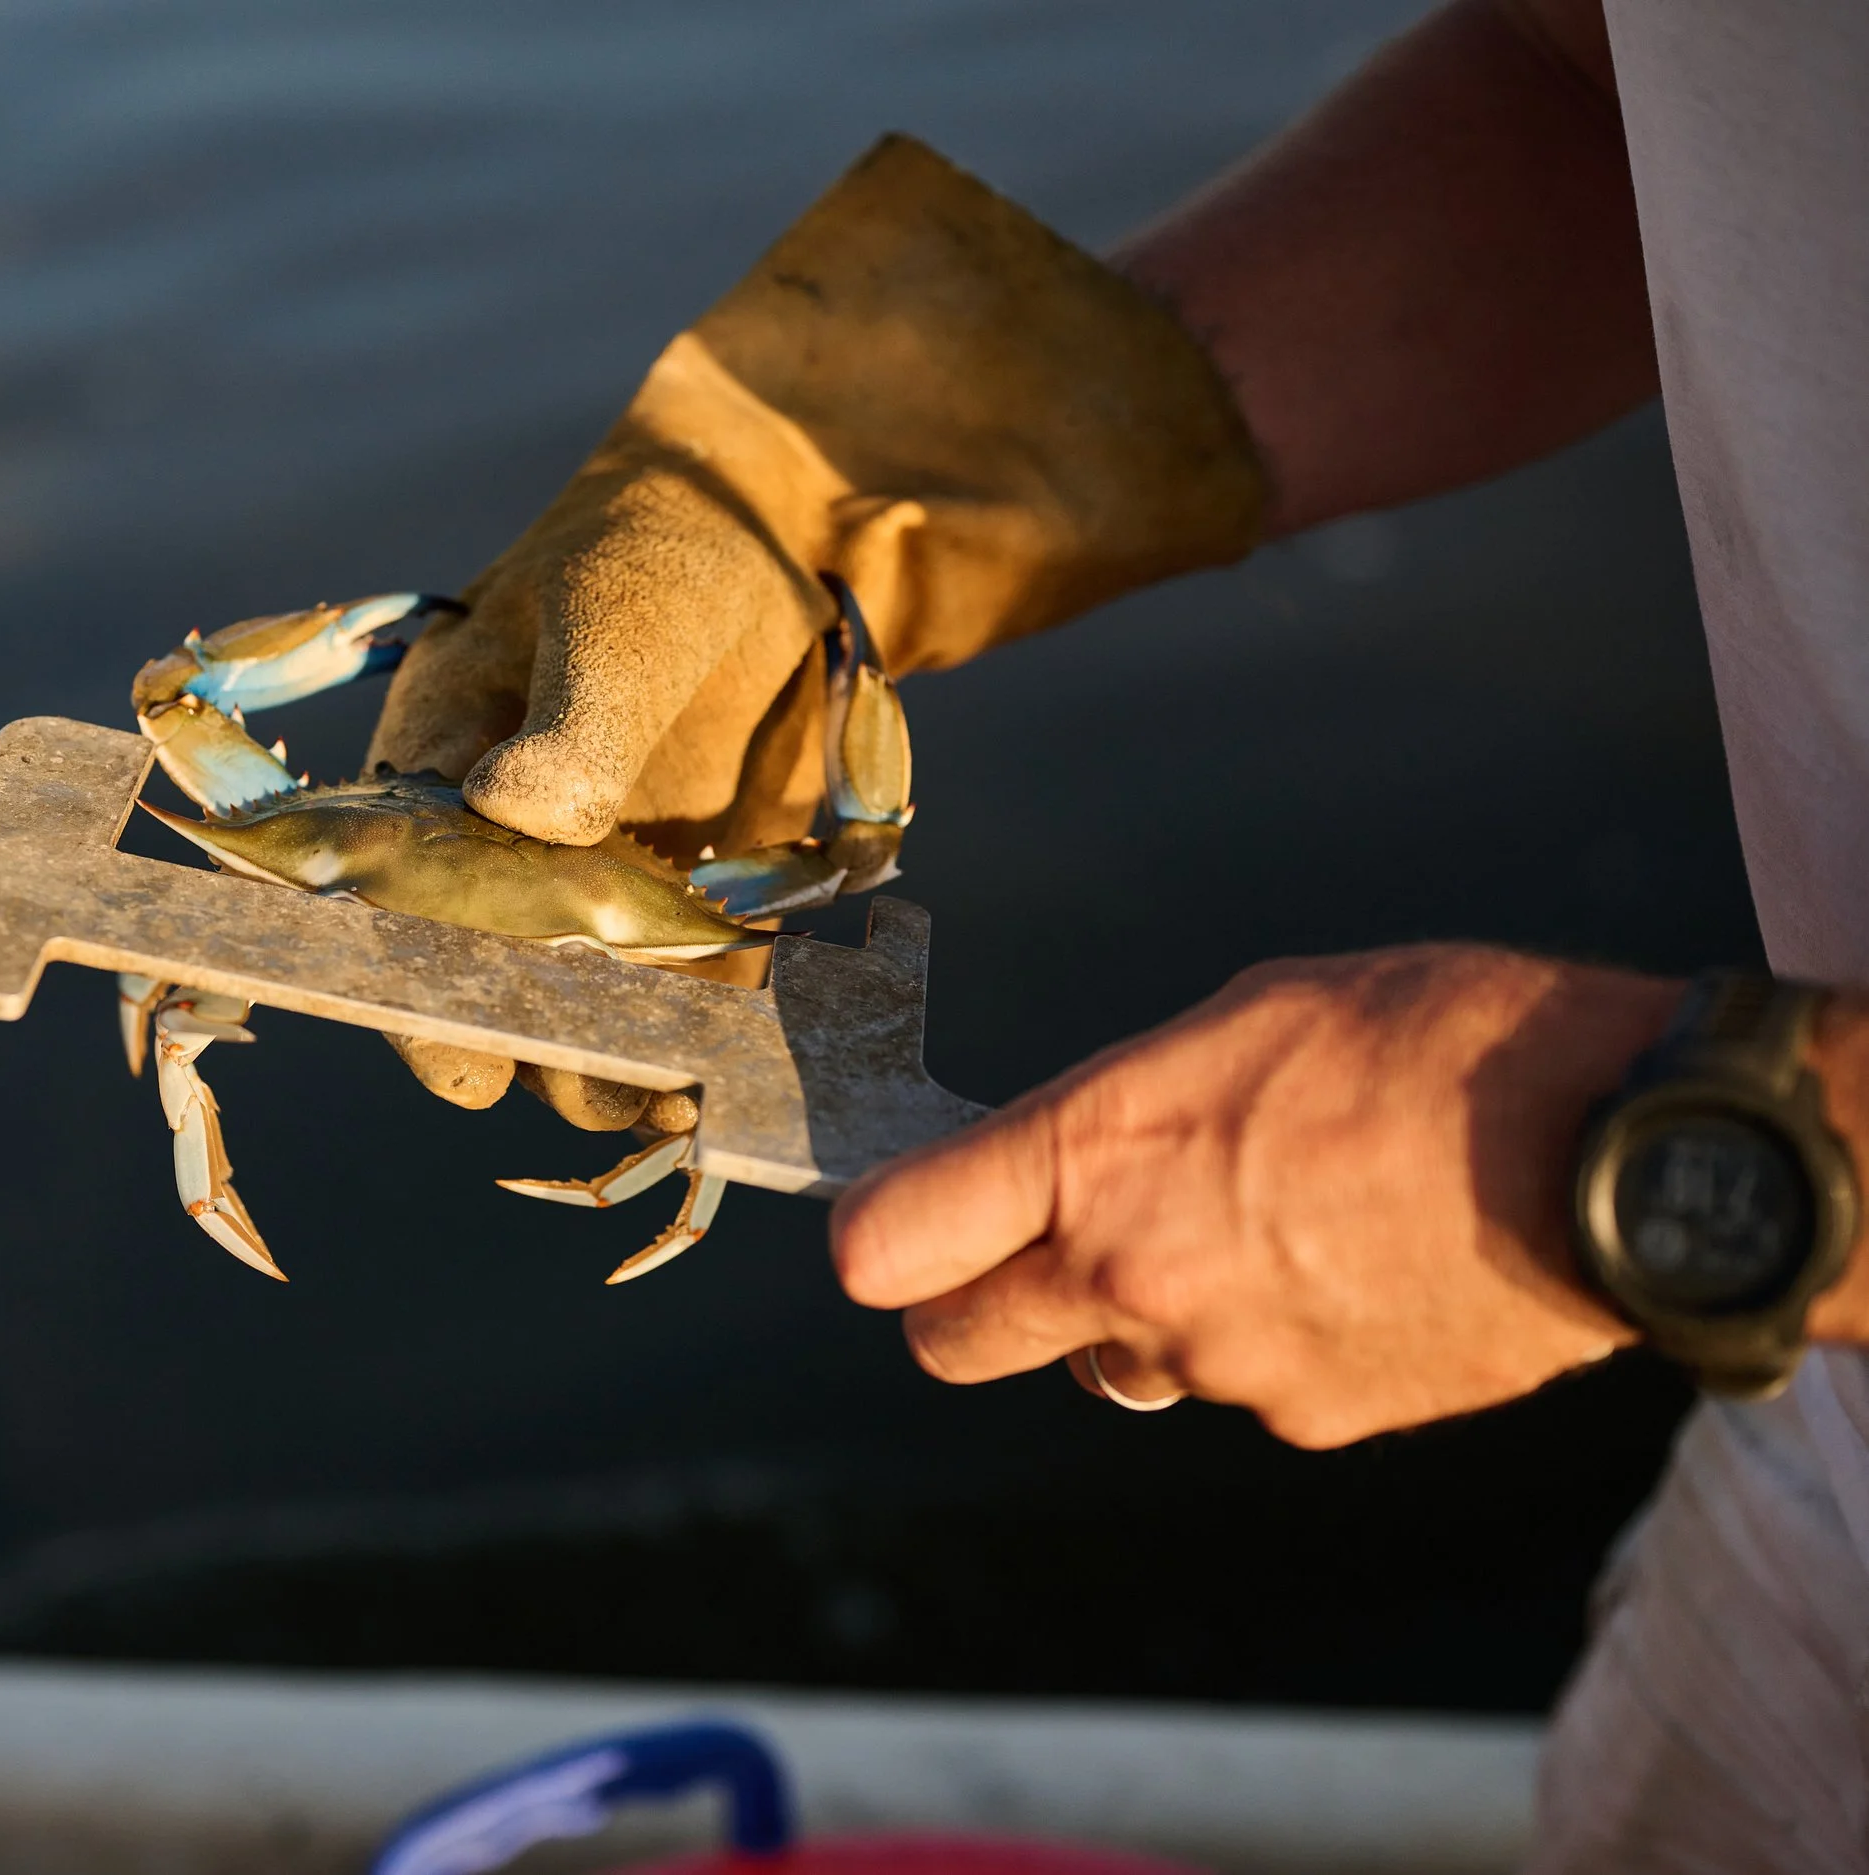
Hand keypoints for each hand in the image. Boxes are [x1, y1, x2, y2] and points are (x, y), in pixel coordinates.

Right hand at [368, 135, 1264, 1125]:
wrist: (795, 533)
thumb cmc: (664, 548)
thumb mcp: (609, 623)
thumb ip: (570, 729)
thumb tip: (514, 812)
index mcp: (433, 770)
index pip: (394, 908)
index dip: (418, 991)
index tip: (473, 1052)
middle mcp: (500, 851)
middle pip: (486, 986)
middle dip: (531, 1049)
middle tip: (596, 1088)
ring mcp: (598, 887)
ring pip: (584, 1013)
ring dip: (616, 1069)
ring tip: (670, 1105)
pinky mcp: (695, 906)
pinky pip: (686, 1002)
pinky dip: (703, 1047)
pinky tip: (731, 1081)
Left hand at [831, 945, 1681, 1447]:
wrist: (1611, 1150)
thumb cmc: (1436, 1042)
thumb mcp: (1245, 1016)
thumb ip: (1126, 1106)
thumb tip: (1082, 1155)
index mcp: (1095, 1152)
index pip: (891, 1243)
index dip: (880, 1237)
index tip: (897, 1222)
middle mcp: (1130, 1275)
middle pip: (956, 1345)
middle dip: (971, 1303)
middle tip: (1031, 1253)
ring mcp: (1216, 1365)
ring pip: (1109, 1366)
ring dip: (1136, 1319)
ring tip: (1251, 1233)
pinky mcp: (1306, 1420)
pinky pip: (1234, 1389)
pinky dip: (1260, 1344)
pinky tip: (1343, 1272)